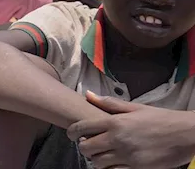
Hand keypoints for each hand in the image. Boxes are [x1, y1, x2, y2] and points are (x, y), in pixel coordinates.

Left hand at [70, 93, 194, 168]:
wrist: (187, 134)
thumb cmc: (161, 119)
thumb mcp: (135, 107)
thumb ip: (110, 103)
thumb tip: (88, 95)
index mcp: (115, 122)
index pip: (82, 128)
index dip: (72, 132)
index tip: (72, 134)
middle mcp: (118, 139)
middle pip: (86, 148)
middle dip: (84, 147)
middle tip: (89, 144)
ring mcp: (127, 155)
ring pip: (98, 162)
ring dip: (97, 159)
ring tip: (103, 154)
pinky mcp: (137, 168)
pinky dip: (110, 168)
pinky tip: (115, 162)